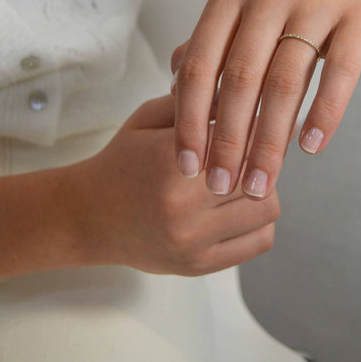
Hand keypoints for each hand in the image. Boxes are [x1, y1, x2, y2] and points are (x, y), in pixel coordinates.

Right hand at [74, 94, 295, 276]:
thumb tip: (240, 96)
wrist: (91, 216)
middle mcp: (181, 206)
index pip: (242, 138)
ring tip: (241, 182)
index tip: (249, 124)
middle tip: (246, 153)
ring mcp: (192, 241)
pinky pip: (260, 241)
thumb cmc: (125, 160)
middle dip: (258, 159)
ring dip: (263, 191)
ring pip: (268, 208)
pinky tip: (238, 210)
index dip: (252, 127)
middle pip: (260, 173)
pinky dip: (259, 223)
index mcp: (170, 163)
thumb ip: (192, 102)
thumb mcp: (148, 119)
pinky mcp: (201, 265)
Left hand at [170, 0, 360, 200]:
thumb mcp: (243, 25)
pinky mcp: (360, 17)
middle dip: (228, 141)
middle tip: (222, 186)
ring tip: (260, 184)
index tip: (189, 167)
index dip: (190, 120)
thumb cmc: (288, 17)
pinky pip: (339, 73)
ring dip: (270, 142)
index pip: (200, 65)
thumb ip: (208, 55)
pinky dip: (322, 114)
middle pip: (241, 77)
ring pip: (286, 81)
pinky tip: (309, 148)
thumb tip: (174, 101)